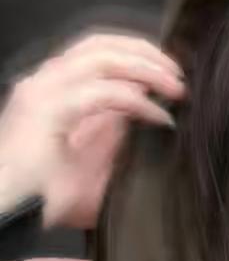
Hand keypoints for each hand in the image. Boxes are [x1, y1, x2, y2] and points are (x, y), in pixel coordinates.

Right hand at [0, 32, 184, 226]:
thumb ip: (114, 138)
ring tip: (176, 88)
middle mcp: (42, 82)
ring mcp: (42, 92)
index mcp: (49, 90)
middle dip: (146, 54)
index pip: (95, 52)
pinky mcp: (46, 111)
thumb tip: (149, 118)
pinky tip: (159, 117)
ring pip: (103, 59)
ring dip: (146, 70)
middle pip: (100, 45)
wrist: (1, 215)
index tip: (169, 74)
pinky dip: (137, 102)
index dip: (135, 54)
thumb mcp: (89, 165)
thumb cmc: (40, 199)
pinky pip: (103, 94)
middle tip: (179, 76)